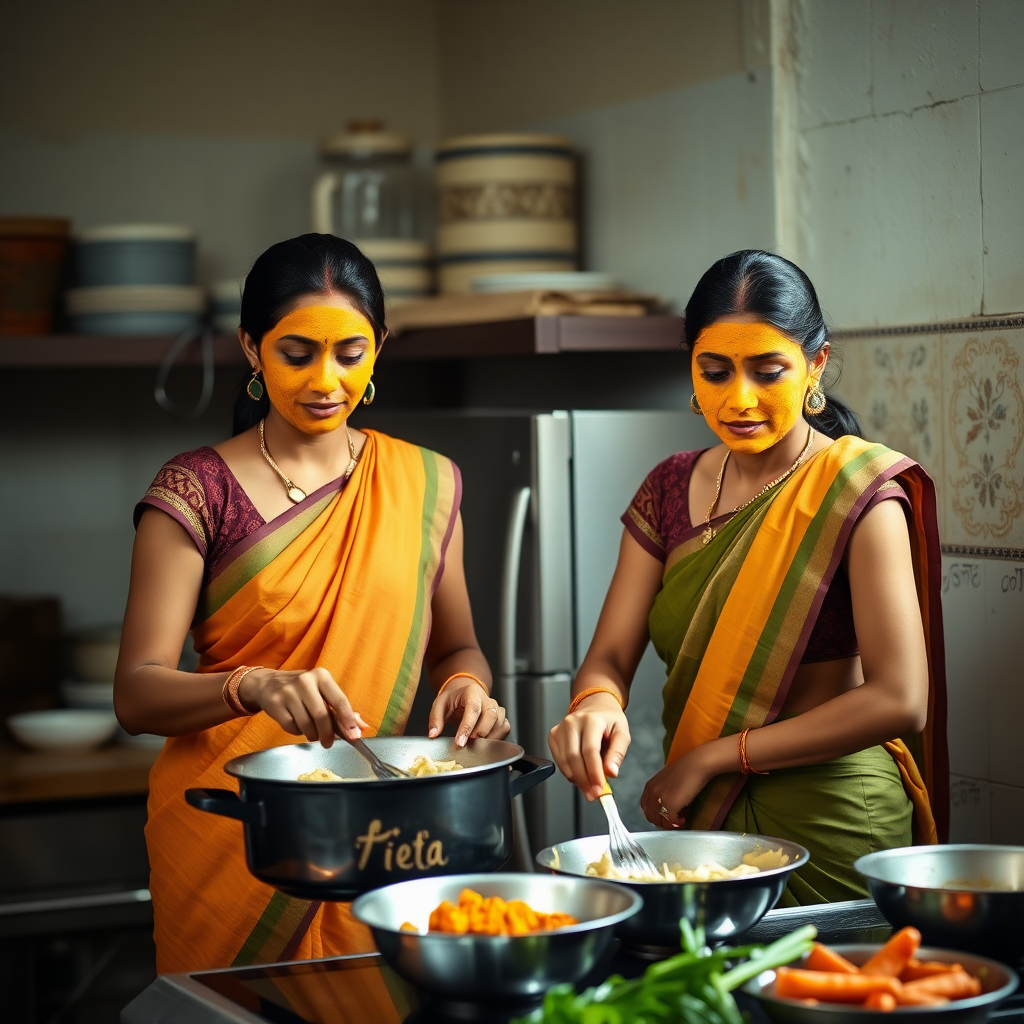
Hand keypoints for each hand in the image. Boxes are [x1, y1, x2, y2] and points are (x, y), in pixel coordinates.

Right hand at [237, 667, 368, 746]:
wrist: (268, 683)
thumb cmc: (302, 690)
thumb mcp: (322, 692)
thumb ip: (342, 709)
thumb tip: (362, 726)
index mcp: (322, 676)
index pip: (339, 701)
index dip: (348, 720)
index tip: (355, 736)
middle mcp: (305, 681)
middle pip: (322, 716)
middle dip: (328, 734)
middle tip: (328, 743)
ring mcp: (288, 692)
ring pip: (306, 724)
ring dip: (312, 734)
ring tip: (312, 732)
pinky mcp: (275, 703)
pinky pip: (291, 727)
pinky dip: (297, 732)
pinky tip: (297, 724)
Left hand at [427, 678, 508, 746]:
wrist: (465, 691)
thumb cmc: (453, 698)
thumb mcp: (440, 704)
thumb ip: (435, 718)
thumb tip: (433, 734)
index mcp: (472, 692)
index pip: (473, 709)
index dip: (467, 727)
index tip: (460, 742)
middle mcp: (487, 699)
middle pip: (490, 716)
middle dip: (479, 734)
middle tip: (467, 744)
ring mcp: (497, 707)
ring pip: (499, 723)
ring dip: (488, 737)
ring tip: (474, 744)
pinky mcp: (501, 717)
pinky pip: (505, 728)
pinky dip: (497, 737)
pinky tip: (485, 742)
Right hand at [547, 693, 629, 801]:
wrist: (595, 705)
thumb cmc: (609, 720)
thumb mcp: (622, 733)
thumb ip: (618, 753)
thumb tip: (611, 773)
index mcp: (591, 719)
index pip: (590, 750)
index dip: (594, 772)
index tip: (600, 788)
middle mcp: (572, 722)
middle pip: (574, 757)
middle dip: (584, 780)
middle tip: (594, 794)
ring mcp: (560, 728)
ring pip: (564, 761)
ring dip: (576, 779)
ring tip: (588, 788)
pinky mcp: (554, 735)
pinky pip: (558, 760)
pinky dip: (568, 772)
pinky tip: (579, 776)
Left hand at [640, 744, 718, 828]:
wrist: (697, 764)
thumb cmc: (686, 770)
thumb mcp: (668, 780)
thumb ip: (663, 792)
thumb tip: (667, 808)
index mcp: (650, 785)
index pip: (645, 807)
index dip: (653, 815)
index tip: (662, 818)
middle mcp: (653, 792)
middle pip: (651, 816)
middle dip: (661, 822)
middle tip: (672, 824)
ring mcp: (661, 799)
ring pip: (661, 820)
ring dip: (669, 824)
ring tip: (679, 821)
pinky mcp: (671, 805)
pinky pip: (672, 821)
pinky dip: (678, 823)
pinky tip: (684, 820)